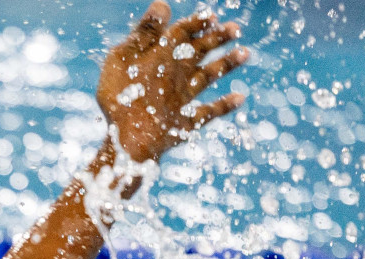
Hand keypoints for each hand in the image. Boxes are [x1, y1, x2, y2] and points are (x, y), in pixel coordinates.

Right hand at [96, 1, 248, 163]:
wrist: (129, 139)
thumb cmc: (119, 98)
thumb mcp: (120, 59)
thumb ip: (143, 33)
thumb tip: (162, 6)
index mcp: (163, 54)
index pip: (184, 31)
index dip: (198, 22)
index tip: (211, 15)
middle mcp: (179, 72)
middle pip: (202, 50)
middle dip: (218, 38)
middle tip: (235, 29)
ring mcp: (186, 97)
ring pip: (210, 75)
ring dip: (228, 63)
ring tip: (245, 53)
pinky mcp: (188, 121)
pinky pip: (211, 112)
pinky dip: (226, 104)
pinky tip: (240, 98)